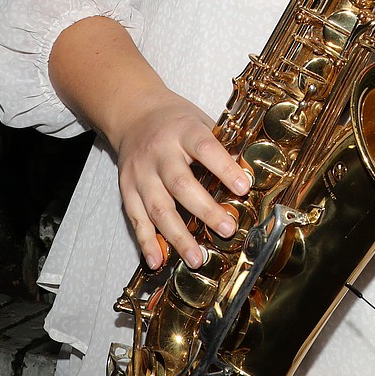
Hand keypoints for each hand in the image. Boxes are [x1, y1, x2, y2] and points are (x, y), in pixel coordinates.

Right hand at [115, 87, 251, 271]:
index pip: (205, 148)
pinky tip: (157, 260)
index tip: (243, 187)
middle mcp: (159, 152)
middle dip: (206, 210)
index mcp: (183, 131)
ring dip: (178, 236)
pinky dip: (146, 242)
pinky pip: (136, 219)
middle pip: (181, 184)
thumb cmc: (172, 120)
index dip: (225, 168)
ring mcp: (141, 173)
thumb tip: (247, 172)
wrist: (133, 114)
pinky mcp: (127, 189)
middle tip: (227, 229)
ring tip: (196, 257)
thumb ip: (220, 145)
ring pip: (159, 208)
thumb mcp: (200, 121)